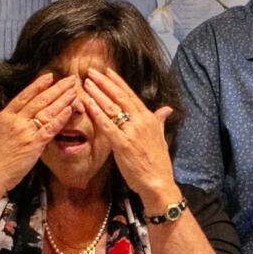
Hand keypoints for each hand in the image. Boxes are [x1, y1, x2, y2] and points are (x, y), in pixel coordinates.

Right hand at [0, 72, 78, 193]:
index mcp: (5, 116)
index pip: (24, 95)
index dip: (38, 85)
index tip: (50, 77)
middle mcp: (16, 120)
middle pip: (40, 100)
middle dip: (57, 88)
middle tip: (70, 80)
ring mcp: (26, 131)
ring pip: (47, 111)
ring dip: (63, 100)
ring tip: (74, 91)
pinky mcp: (34, 144)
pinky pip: (51, 128)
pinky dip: (61, 118)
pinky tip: (70, 110)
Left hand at [79, 67, 177, 207]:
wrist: (158, 181)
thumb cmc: (158, 162)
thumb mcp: (161, 137)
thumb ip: (160, 120)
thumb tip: (166, 109)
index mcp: (150, 118)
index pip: (130, 95)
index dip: (117, 82)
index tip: (107, 71)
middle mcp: (141, 121)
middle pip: (119, 97)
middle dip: (104, 83)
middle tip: (91, 71)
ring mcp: (131, 132)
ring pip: (112, 107)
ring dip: (97, 93)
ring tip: (86, 83)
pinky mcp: (122, 144)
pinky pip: (107, 125)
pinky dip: (97, 113)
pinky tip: (88, 103)